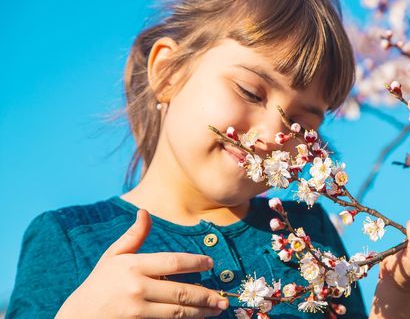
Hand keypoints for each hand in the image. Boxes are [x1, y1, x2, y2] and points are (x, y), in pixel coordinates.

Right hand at [56, 209, 227, 318]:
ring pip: (177, 312)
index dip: (196, 262)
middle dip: (206, 295)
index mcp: (133, 266)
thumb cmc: (99, 284)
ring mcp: (136, 310)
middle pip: (181, 291)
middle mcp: (136, 287)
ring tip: (216, 310)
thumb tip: (145, 211)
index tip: (210, 264)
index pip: (173, 262)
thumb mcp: (113, 256)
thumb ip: (134, 236)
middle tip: (222, 298)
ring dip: (201, 312)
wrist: (77, 317)